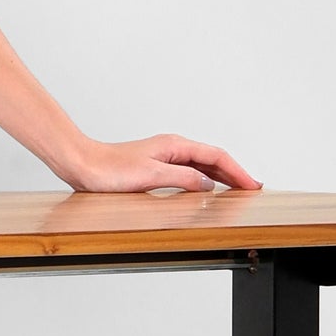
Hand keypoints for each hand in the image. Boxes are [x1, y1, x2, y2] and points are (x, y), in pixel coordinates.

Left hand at [61, 134, 260, 195]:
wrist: (82, 164)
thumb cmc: (109, 169)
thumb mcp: (152, 176)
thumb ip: (183, 179)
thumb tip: (208, 185)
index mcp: (175, 146)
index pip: (216, 156)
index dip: (237, 172)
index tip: (252, 185)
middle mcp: (172, 148)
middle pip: (212, 159)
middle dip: (234, 173)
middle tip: (252, 188)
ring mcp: (163, 157)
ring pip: (200, 165)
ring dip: (220, 176)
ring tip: (236, 188)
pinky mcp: (154, 167)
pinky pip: (187, 172)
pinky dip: (202, 180)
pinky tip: (203, 190)